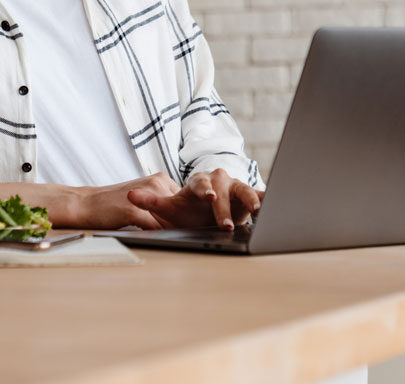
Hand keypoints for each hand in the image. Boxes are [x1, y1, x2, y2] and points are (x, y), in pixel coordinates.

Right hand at [78, 173, 180, 228]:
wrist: (87, 203)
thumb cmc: (115, 202)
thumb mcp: (144, 195)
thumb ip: (163, 202)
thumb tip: (184, 219)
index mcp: (160, 178)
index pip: (184, 202)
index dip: (184, 216)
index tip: (183, 224)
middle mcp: (156, 183)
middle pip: (180, 212)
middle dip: (178, 225)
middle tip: (173, 232)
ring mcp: (147, 196)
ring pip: (170, 221)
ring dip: (169, 231)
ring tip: (160, 234)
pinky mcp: (135, 211)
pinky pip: (155, 228)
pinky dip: (156, 235)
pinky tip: (150, 236)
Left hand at [127, 168, 263, 228]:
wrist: (204, 214)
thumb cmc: (187, 210)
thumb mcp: (167, 207)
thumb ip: (149, 201)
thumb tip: (129, 195)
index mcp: (199, 182)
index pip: (200, 183)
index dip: (204, 189)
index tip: (208, 197)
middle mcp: (218, 181)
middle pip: (222, 190)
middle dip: (224, 207)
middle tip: (225, 225)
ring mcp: (236, 187)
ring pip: (244, 190)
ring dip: (249, 199)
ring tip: (256, 210)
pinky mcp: (249, 197)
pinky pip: (260, 196)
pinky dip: (266, 199)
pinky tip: (275, 204)